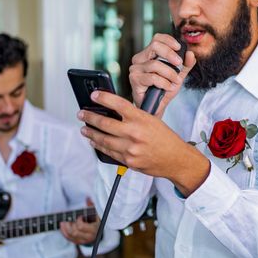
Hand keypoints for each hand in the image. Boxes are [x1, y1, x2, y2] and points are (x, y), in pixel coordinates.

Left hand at [59, 198, 100, 244]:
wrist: (99, 232)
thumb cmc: (96, 220)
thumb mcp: (96, 213)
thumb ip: (92, 206)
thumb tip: (88, 198)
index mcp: (94, 230)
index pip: (81, 227)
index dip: (78, 220)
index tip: (80, 216)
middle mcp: (88, 237)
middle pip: (74, 232)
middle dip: (70, 224)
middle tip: (69, 218)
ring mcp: (82, 241)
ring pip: (69, 235)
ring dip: (65, 227)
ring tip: (64, 220)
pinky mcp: (77, 242)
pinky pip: (68, 238)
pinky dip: (63, 231)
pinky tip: (62, 225)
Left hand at [77, 90, 209, 195]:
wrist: (176, 159)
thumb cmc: (165, 138)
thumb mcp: (152, 120)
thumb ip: (133, 117)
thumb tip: (112, 113)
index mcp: (142, 119)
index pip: (119, 104)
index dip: (104, 98)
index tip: (94, 96)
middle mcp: (135, 133)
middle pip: (105, 123)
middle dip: (90, 117)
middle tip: (82, 114)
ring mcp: (130, 149)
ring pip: (103, 139)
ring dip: (91, 133)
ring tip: (84, 128)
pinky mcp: (128, 161)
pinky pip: (109, 152)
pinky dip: (99, 146)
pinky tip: (94, 141)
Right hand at [129, 33, 195, 116]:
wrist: (156, 107)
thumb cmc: (164, 89)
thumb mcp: (178, 75)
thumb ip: (185, 65)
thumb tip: (190, 54)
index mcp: (149, 54)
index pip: (157, 38)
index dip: (169, 40)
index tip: (179, 47)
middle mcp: (140, 59)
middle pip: (155, 46)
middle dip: (170, 54)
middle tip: (179, 64)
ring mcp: (135, 69)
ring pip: (155, 64)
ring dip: (169, 74)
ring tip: (174, 82)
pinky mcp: (134, 79)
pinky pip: (153, 77)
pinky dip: (164, 83)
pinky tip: (168, 87)